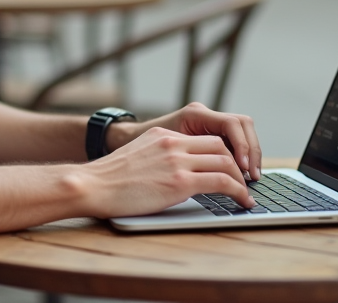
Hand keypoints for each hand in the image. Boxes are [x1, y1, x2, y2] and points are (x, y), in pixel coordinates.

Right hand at [80, 126, 254, 217]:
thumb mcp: (136, 158)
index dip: (223, 154)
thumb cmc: (108, 180)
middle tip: (243, 181)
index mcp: (163, 136)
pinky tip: (242, 201)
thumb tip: (172, 175)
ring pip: (225, 162)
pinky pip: (222, 182)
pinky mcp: (180, 181)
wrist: (92, 185)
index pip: (204, 139)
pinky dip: (238, 191)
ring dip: (241, 179)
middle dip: (237, 164)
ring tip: (245, 194)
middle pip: (220, 146)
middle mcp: (173, 143)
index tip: (229, 169)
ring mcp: (177, 160)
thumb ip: (157, 159)